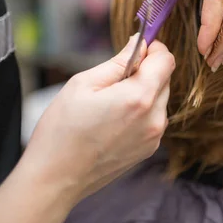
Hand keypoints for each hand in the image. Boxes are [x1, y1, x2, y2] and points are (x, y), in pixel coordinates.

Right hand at [22, 36, 174, 201]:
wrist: (55, 178)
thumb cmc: (62, 130)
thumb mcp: (83, 84)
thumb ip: (118, 61)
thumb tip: (140, 44)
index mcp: (139, 97)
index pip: (166, 60)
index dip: (153, 49)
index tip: (137, 49)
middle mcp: (154, 118)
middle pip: (164, 79)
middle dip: (145, 71)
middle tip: (113, 79)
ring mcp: (154, 137)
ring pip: (159, 99)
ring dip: (143, 92)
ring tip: (110, 103)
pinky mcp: (149, 150)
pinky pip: (153, 119)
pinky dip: (141, 112)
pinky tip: (114, 120)